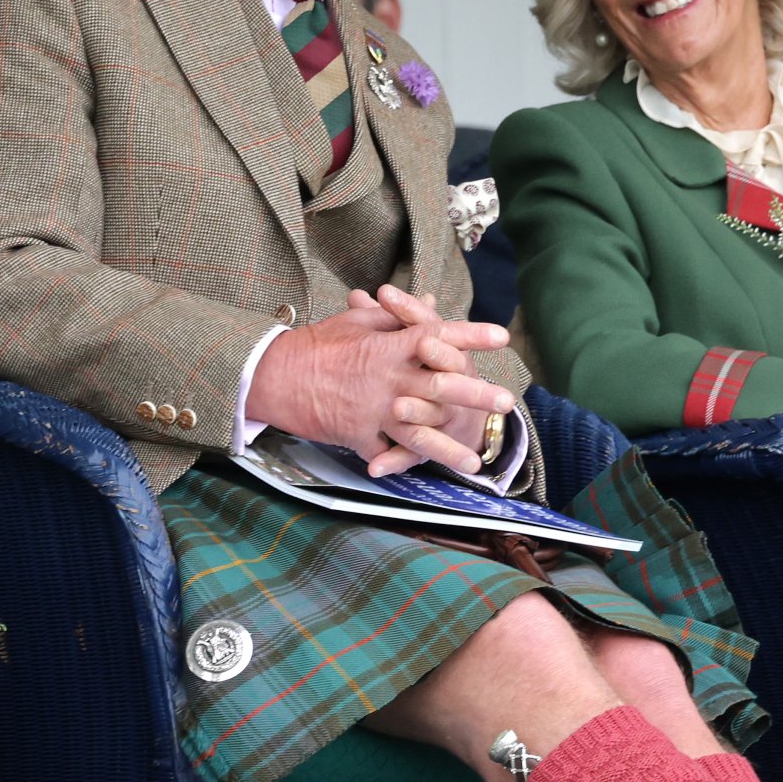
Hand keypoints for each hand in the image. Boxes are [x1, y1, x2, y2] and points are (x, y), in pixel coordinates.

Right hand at [247, 284, 513, 476]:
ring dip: (449, 447)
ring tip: (475, 462)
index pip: (440, 334)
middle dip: (475, 394)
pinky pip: (386, 452)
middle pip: (440, 384)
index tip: (501, 336)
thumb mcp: (359, 322)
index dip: (471, 335)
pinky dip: (404, 466)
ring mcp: (376, 409)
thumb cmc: (319, 343)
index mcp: (391, 345)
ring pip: (420, 430)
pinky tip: (426, 479)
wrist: (277, 374)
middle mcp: (390, 377)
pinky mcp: (360, 434)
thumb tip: (430, 303)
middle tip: (505, 401)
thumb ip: (398, 316)